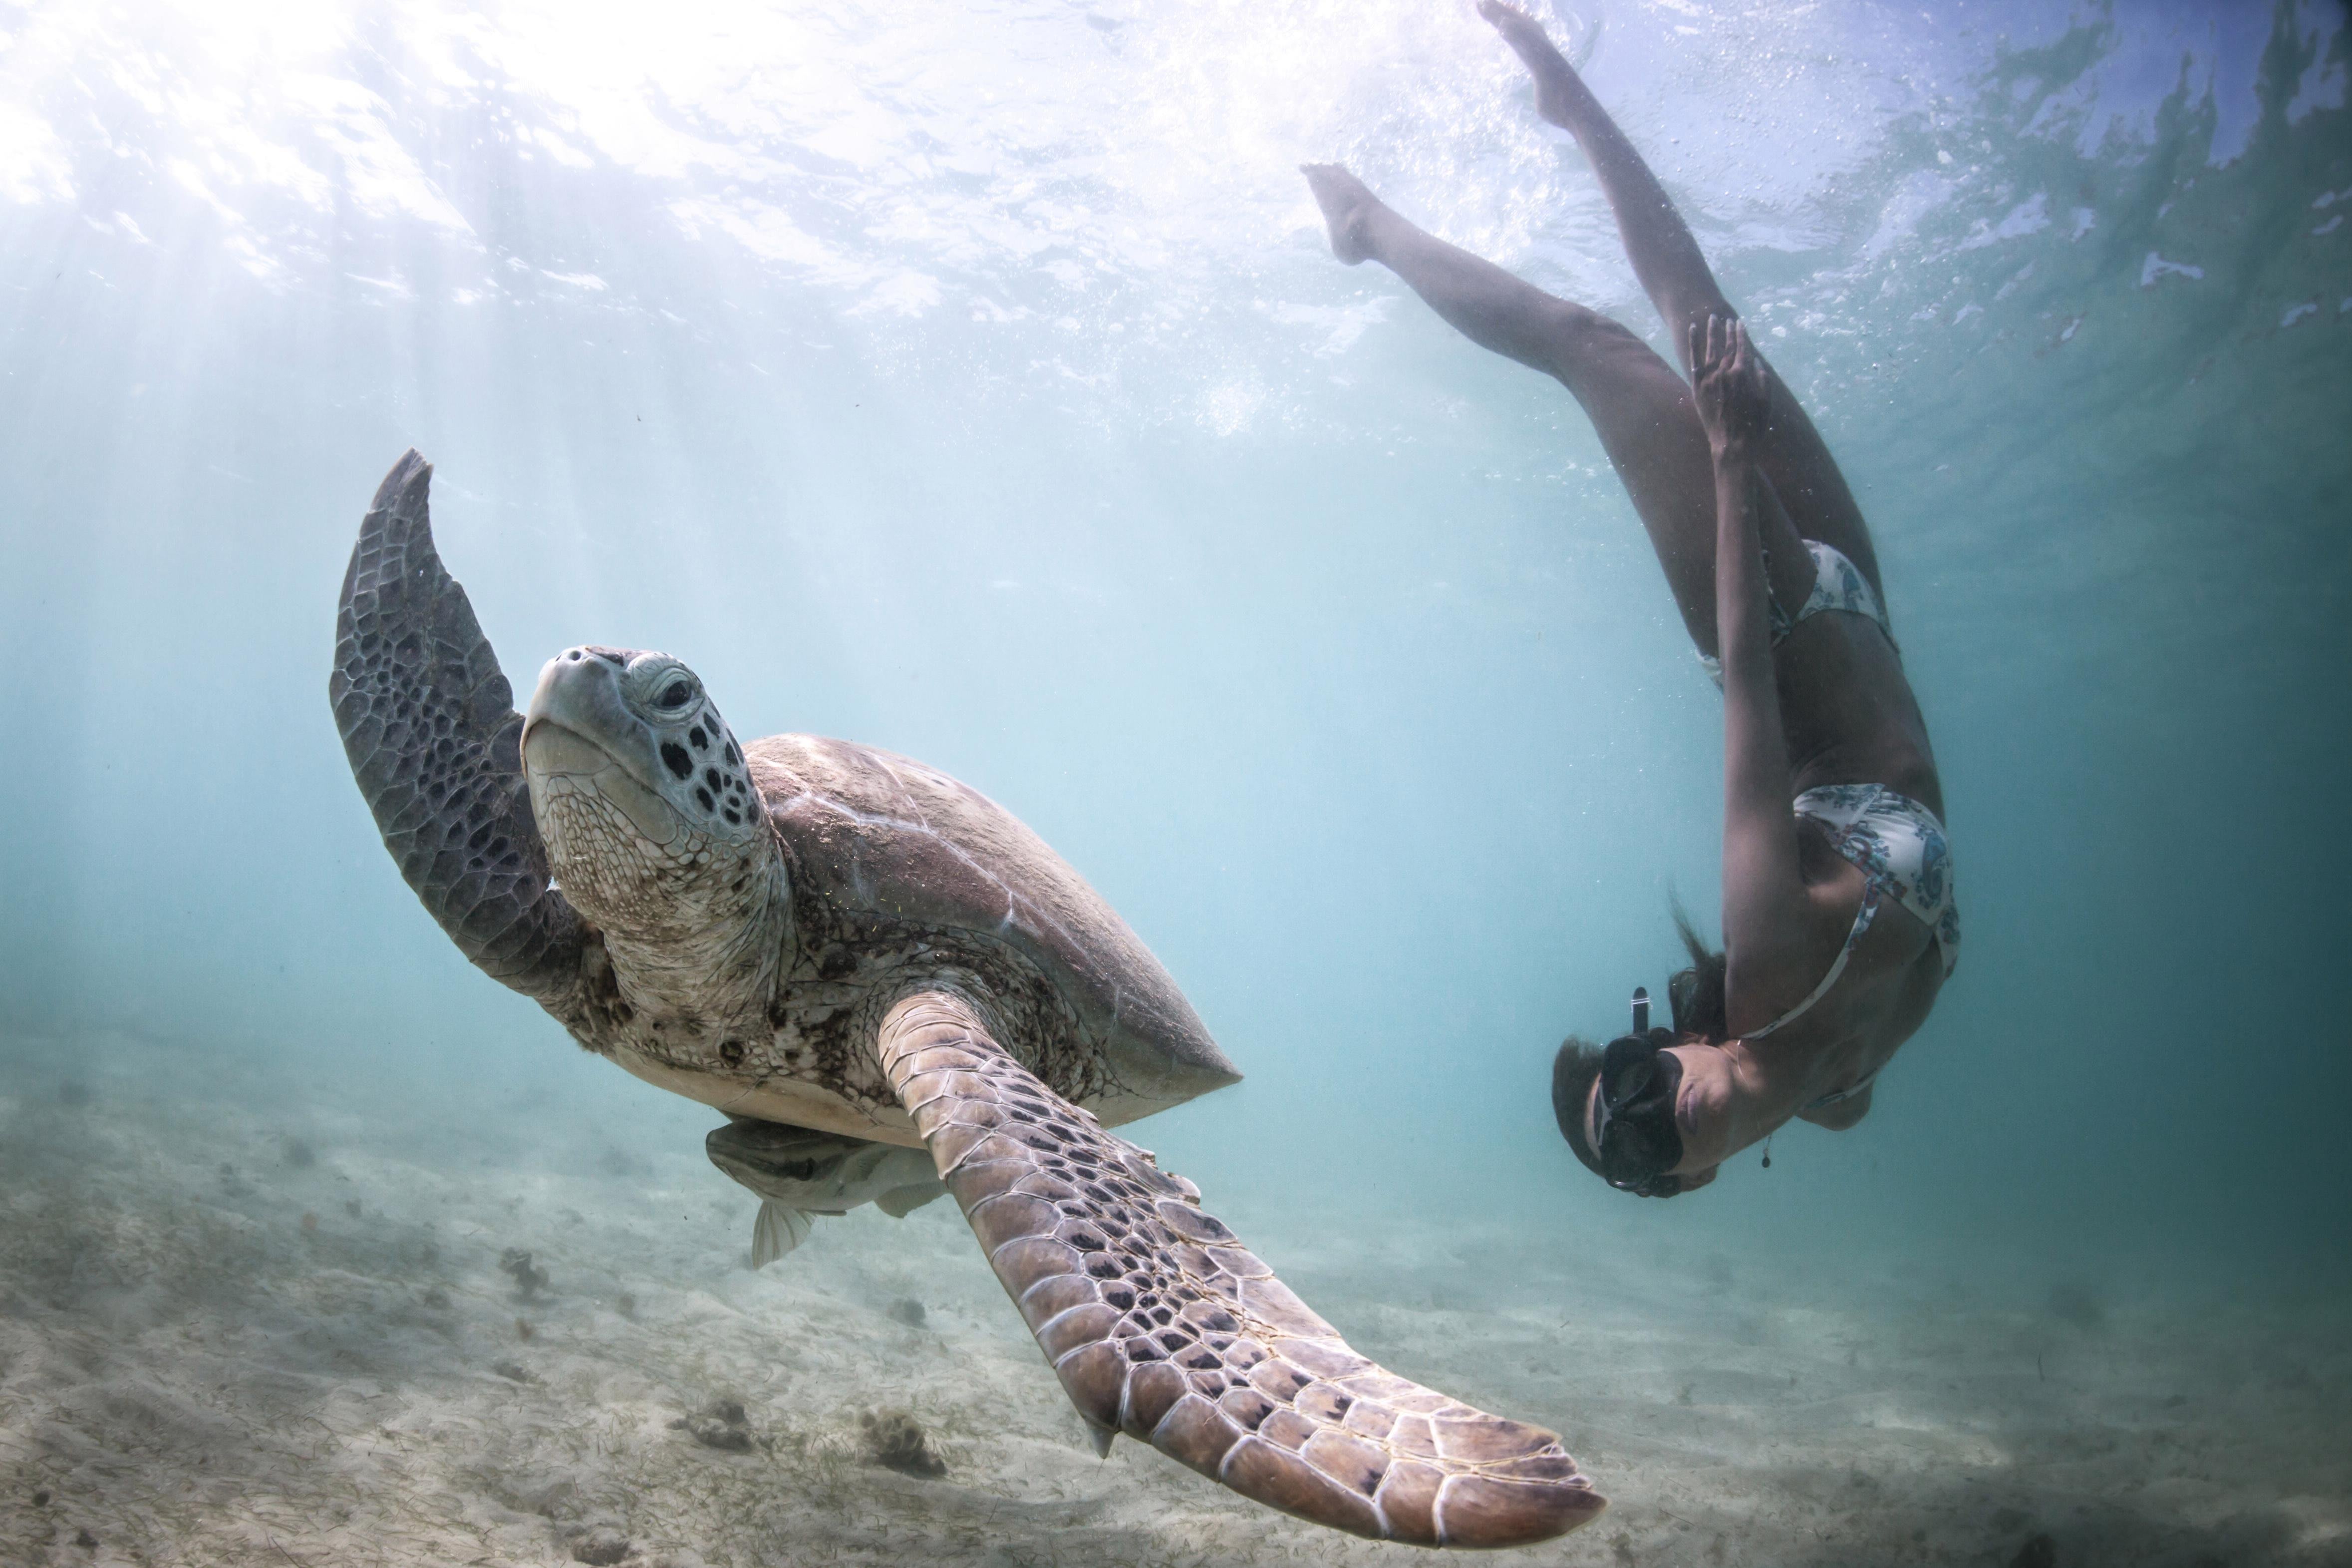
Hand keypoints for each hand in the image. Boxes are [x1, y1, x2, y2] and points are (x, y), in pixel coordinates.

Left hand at [1689, 313, 1768, 458]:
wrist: (1731, 444)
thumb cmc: (1753, 426)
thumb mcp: (1766, 402)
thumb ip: (1763, 379)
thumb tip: (1757, 362)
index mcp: (1743, 374)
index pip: (1742, 347)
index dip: (1741, 334)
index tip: (1740, 323)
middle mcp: (1726, 372)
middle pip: (1727, 346)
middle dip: (1728, 331)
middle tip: (1727, 319)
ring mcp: (1710, 378)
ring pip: (1711, 348)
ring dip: (1712, 331)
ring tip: (1713, 318)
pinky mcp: (1697, 386)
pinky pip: (1694, 359)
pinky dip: (1693, 342)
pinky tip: (1693, 329)